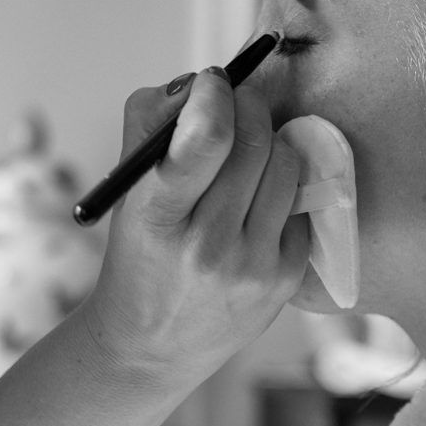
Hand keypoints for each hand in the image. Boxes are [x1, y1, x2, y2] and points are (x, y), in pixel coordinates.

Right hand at [75, 68, 309, 391]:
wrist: (150, 344)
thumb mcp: (125, 189)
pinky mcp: (284, 279)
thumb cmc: (138, 250)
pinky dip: (280, 187)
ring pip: (285, 164)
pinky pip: (299, 202)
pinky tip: (255, 200)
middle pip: (254, 141)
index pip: (206, 137)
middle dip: (246, 106)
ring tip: (244, 152)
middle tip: (232, 104)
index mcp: (158, 217)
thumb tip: (201, 85)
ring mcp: (252, 265)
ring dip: (268, 141)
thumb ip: (151, 121)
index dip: (216, 93)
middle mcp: (208, 245)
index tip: (213, 81)